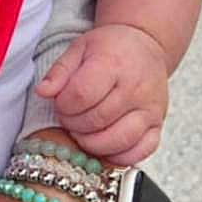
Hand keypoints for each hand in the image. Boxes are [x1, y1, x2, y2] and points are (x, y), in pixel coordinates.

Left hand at [35, 22, 168, 163]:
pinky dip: (119, 156)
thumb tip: (43, 92)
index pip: (82, 94)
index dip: (64, 105)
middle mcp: (136, 88)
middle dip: (74, 125)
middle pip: (96, 120)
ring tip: (84, 131)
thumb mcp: (79, 49)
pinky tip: (105, 146)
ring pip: (118, 140)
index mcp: (114, 64)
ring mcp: (150, 108)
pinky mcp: (159, 124)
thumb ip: (59, 72)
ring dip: (92, 143)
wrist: (146, 45)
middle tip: (70, 117)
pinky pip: (140, 151)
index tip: (61, 103)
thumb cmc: (110, 49)